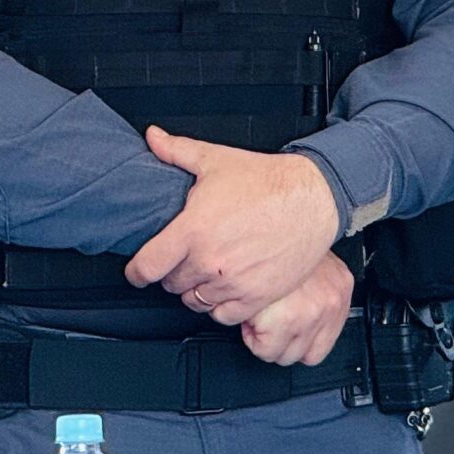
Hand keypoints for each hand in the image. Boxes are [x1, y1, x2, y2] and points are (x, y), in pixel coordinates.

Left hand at [124, 129, 341, 325]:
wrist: (315, 196)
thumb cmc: (269, 180)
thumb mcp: (218, 159)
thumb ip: (178, 151)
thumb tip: (152, 138)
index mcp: (194, 230)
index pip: (146, 268)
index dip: (137, 271)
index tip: (141, 271)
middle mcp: (210, 260)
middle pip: (171, 285)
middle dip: (176, 271)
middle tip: (190, 256)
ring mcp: (234, 281)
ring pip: (196, 302)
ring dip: (198, 289)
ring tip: (211, 269)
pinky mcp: (257, 296)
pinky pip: (224, 316)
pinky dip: (222, 306)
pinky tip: (228, 286)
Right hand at [239, 253, 356, 367]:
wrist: (267, 229)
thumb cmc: (283, 246)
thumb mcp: (310, 265)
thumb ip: (314, 293)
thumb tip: (302, 318)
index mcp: (340, 290)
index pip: (322, 345)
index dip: (297, 342)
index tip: (285, 333)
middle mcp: (330, 304)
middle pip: (301, 354)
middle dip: (278, 341)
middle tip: (269, 319)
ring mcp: (312, 313)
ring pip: (281, 354)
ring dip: (264, 338)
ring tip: (261, 314)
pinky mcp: (289, 319)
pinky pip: (264, 349)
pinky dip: (251, 335)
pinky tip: (253, 314)